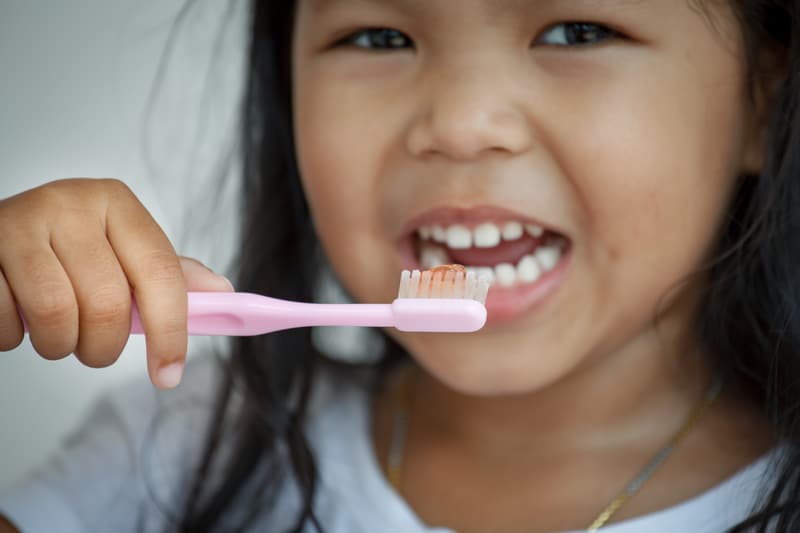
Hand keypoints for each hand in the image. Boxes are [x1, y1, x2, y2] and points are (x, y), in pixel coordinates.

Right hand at [0, 178, 232, 387]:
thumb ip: (169, 274)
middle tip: (93, 347)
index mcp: (117, 203)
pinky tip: (16, 314)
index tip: (169, 373)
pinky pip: (5, 321)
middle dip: (103, 347)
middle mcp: (71, 204)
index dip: (171, 332)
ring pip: (56, 316)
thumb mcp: (120, 249)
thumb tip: (223, 293)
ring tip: (54, 331)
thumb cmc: (67, 247)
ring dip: (58, 345)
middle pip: (109, 304)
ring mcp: (19, 223)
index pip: (161, 275)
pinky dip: (13, 337)